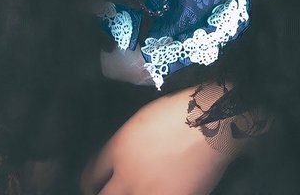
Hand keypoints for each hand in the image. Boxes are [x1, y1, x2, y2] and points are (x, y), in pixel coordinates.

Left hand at [80, 89, 232, 194]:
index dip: (89, 183)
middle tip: (105, 194)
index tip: (92, 185)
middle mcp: (128, 177)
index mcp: (117, 151)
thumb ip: (123, 145)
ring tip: (133, 191)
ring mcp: (150, 193)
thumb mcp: (139, 122)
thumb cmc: (177, 112)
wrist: (210, 124)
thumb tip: (119, 162)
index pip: (90, 176)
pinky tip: (159, 192)